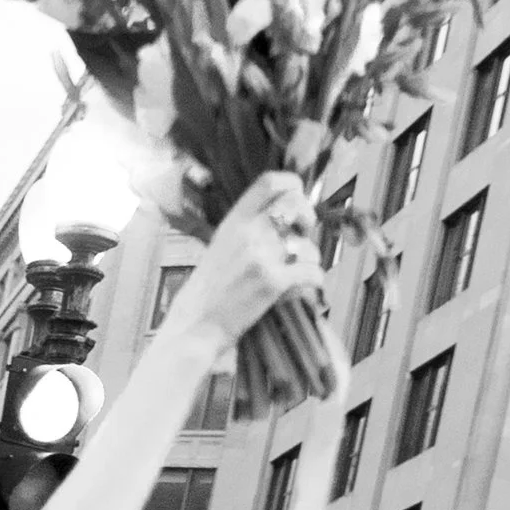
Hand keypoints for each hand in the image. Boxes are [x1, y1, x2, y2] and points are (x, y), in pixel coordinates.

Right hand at [177, 173, 326, 348]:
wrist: (194, 327)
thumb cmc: (207, 292)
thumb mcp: (220, 247)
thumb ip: (247, 229)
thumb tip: (282, 219)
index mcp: (235, 221)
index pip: (269, 183)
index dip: (291, 185)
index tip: (297, 198)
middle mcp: (249, 233)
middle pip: (295, 203)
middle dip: (308, 216)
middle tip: (303, 234)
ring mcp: (262, 257)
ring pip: (308, 245)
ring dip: (310, 258)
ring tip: (298, 272)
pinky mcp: (274, 283)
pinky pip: (312, 272)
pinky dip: (314, 281)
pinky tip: (304, 288)